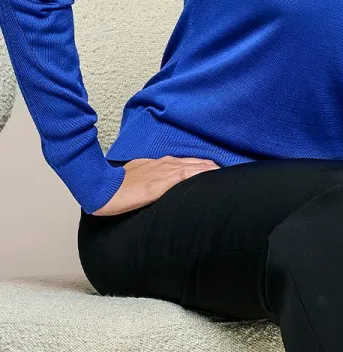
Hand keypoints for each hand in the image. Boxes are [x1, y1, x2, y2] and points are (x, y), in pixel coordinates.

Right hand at [92, 155, 220, 215]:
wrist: (102, 188)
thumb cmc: (118, 184)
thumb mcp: (139, 175)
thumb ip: (154, 177)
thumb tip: (162, 186)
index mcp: (162, 164)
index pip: (191, 163)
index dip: (206, 166)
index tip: (220, 171)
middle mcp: (167, 165)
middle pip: (198, 164)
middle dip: (214, 168)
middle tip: (232, 174)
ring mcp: (165, 173)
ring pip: (196, 168)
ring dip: (212, 172)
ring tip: (229, 176)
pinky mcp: (161, 184)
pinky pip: (186, 177)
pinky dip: (200, 177)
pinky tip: (212, 179)